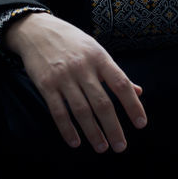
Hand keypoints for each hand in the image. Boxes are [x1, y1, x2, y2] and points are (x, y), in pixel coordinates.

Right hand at [4, 12, 146, 152]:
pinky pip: (58, 112)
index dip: (132, 105)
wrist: (37, 30)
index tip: (141, 124)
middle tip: (121, 147)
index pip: (121, 84)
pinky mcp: (45, 85)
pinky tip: (76, 142)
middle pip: (102, 103)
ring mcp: (63, 77)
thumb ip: (116, 73)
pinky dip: (67, 129)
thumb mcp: (96, 51)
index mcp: (100, 57)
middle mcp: (83, 67)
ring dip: (93, 133)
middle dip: (113, 128)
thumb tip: (139, 91)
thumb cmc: (72, 42)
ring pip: (81, 111)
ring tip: (102, 147)